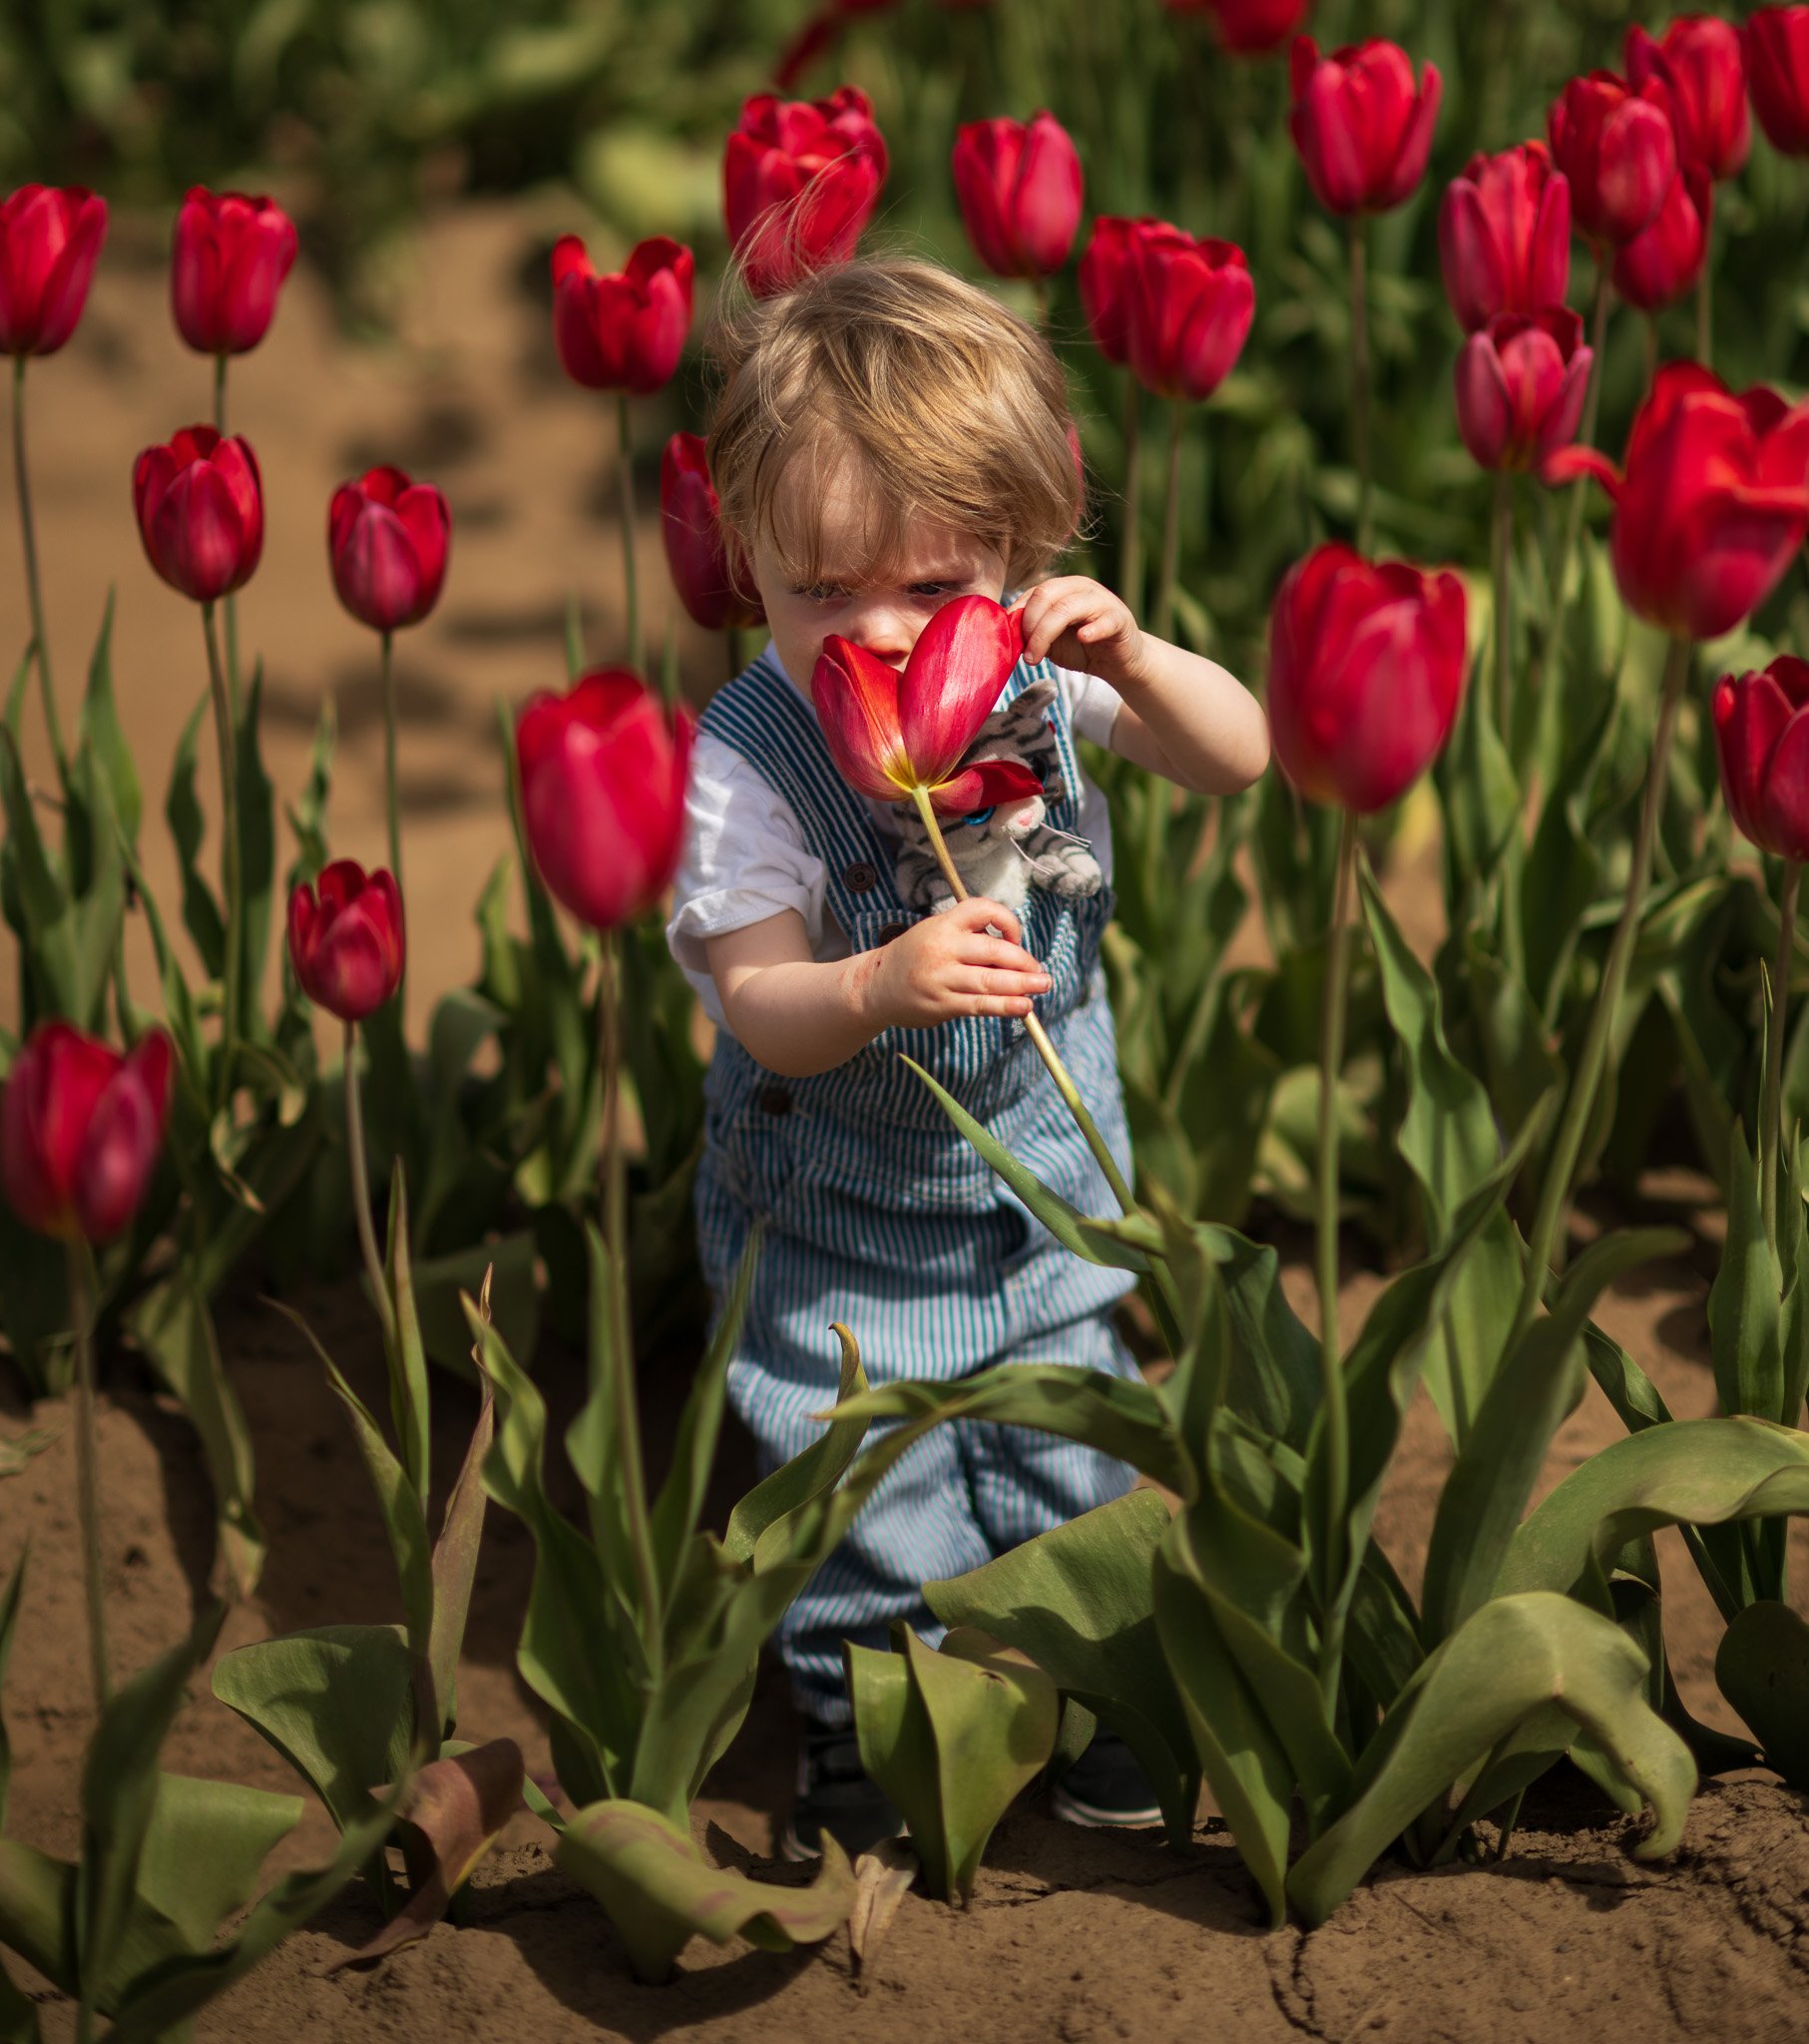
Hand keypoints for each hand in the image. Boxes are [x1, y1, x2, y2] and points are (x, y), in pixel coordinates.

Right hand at [858, 896, 1050, 1030]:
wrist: (876, 986)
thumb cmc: (916, 956)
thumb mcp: (936, 933)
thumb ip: (971, 939)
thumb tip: (1017, 957)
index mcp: (943, 924)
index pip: (983, 909)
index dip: (1007, 921)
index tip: (1015, 939)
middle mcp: (942, 948)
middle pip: (994, 951)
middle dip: (1024, 962)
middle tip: (1041, 973)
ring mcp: (941, 978)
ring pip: (990, 981)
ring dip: (1022, 985)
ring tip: (1042, 986)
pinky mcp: (942, 1004)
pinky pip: (980, 1005)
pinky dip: (1006, 1006)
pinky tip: (1023, 1007)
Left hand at [1011, 576, 1149, 689]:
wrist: (1117, 663)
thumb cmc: (1082, 648)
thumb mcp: (1050, 640)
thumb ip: (1031, 633)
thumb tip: (1005, 634)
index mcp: (1062, 588)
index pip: (1034, 593)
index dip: (1018, 617)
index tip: (1009, 641)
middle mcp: (1080, 587)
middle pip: (1046, 595)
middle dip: (1030, 625)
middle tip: (1026, 654)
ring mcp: (1102, 600)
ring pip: (1068, 608)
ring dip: (1046, 634)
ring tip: (1037, 658)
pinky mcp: (1119, 619)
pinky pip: (1105, 620)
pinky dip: (1093, 629)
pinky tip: (1083, 638)